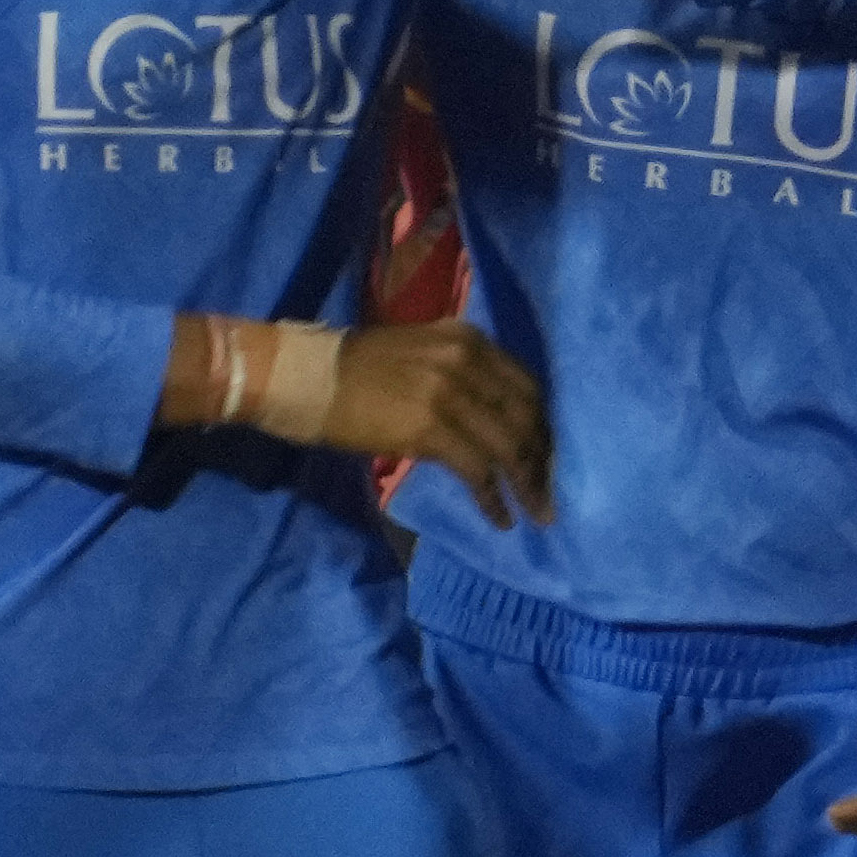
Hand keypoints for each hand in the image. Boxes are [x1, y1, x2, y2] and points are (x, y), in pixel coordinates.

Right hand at [317, 321, 553, 527]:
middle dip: (542, 458)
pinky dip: (494, 497)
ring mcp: (449, 392)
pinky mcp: (429, 427)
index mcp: (468, 339)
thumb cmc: (357, 370)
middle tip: (549, 492)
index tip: (548, 455)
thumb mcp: (422, 354)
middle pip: (525, 415)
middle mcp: (467, 359)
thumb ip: (462, 373)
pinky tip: (500, 517)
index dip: (543, 425)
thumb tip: (493, 416)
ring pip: (508, 445)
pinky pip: (477, 469)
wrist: (308, 378)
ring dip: (527, 485)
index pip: (526, 385)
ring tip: (537, 513)